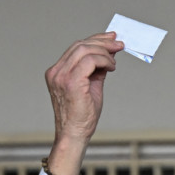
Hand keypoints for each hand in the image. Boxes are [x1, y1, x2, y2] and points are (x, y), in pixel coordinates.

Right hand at [44, 33, 123, 174]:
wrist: (75, 134)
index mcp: (57, 72)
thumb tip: (108, 55)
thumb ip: (96, 70)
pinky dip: (104, 60)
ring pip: (85, 50)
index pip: (76, 48)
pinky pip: (90, 60)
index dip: (95, 40)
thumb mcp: (91, 87)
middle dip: (102, 42)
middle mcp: (56, 72)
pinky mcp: (71, 82)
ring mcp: (61, 76)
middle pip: (80, 45)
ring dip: (104, 51)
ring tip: (115, 60)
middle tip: (118, 44)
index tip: (111, 39)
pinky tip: (111, 67)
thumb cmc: (82, 116)